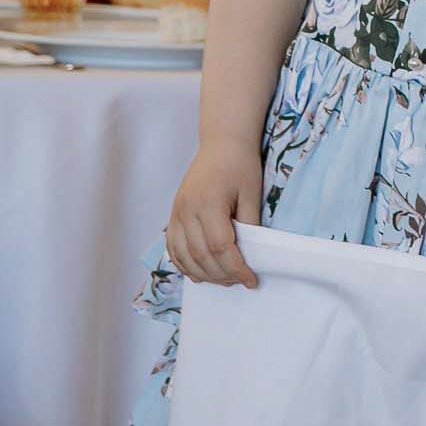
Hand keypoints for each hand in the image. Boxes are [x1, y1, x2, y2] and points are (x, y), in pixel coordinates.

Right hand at [166, 139, 264, 287]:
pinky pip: (173, 249)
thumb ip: (249, 226)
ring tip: (225, 279)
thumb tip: (249, 257)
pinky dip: (185, 265)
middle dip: (222, 275)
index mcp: (208, 203)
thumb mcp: (252, 194)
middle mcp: (187, 210)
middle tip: (240, 281)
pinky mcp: (173, 215)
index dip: (236, 268)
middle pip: (202, 255)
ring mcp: (176, 213)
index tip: (251, 280)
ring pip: (185, 256)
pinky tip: (200, 273)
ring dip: (204, 274)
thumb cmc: (240, 166)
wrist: (221, 144)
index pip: (221, 247)